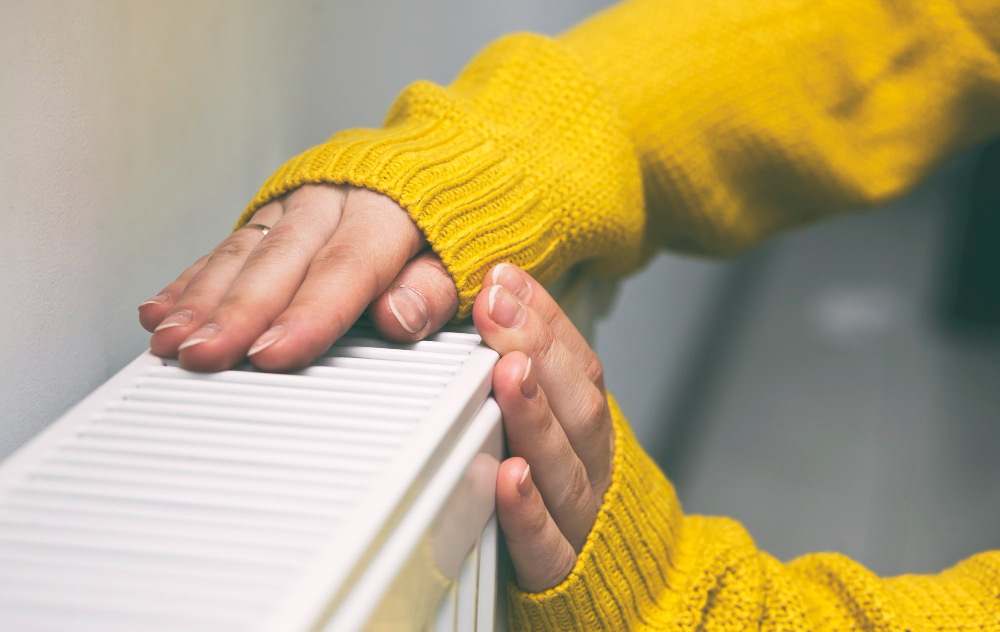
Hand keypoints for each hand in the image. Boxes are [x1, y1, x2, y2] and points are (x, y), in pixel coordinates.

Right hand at [137, 185, 459, 370]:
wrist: (446, 155)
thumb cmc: (457, 220)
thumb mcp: (467, 255)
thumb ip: (435, 289)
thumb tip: (398, 318)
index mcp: (391, 209)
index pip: (347, 267)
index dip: (308, 313)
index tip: (273, 354)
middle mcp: (335, 199)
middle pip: (282, 259)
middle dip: (237, 311)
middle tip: (202, 355)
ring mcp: (298, 201)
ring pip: (245, 250)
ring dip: (202, 298)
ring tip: (170, 340)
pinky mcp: (274, 211)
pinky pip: (229, 244)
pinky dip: (193, 277)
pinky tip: (162, 307)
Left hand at [474, 263, 613, 591]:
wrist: (636, 593)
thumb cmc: (581, 502)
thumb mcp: (569, 435)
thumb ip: (542, 384)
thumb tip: (501, 306)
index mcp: (593, 430)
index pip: (579, 365)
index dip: (543, 320)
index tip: (503, 279)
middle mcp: (593, 467)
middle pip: (577, 404)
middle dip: (535, 348)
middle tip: (495, 304)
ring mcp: (581, 519)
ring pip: (565, 464)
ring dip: (534, 414)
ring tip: (507, 370)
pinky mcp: (559, 573)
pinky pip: (546, 544)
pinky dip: (528, 511)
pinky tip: (508, 477)